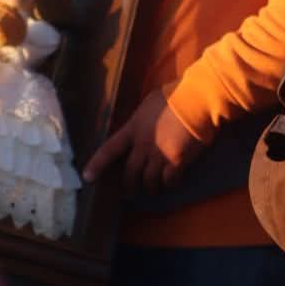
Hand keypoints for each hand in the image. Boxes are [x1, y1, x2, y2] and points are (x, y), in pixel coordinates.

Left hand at [83, 89, 203, 192]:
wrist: (197, 99)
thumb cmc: (175, 94)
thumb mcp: (149, 103)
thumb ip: (141, 119)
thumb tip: (140, 125)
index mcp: (134, 128)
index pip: (109, 150)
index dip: (97, 165)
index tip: (87, 177)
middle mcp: (143, 145)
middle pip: (130, 172)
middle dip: (129, 185)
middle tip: (130, 191)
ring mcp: (160, 155)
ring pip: (149, 181)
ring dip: (150, 187)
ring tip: (152, 189)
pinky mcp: (177, 161)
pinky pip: (169, 180)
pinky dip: (169, 184)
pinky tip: (171, 182)